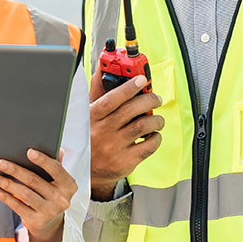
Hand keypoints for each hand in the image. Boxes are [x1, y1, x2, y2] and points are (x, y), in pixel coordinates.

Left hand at [0, 148, 76, 241]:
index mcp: (69, 186)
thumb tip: (58, 149)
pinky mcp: (37, 221)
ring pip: (25, 194)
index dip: (43, 160)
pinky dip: (5, 197)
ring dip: (7, 184)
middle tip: (0, 163)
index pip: (56, 170)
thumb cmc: (51, 194)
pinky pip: (18, 207)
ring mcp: (50, 212)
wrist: (50, 222)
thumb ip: (56, 165)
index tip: (29, 151)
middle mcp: (61, 199)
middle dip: (15, 170)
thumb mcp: (58, 181)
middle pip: (35, 181)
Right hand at [89, 75, 162, 199]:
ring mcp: (114, 147)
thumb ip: (97, 94)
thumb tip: (102, 70)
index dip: (128, 88)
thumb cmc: (89, 138)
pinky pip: (149, 146)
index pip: (111, 99)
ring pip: (143, 126)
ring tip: (157, 119)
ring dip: (156, 119)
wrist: (86, 171)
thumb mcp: (87, 116)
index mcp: (91, 118)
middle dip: (149, 100)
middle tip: (155, 98)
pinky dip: (156, 138)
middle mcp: (102, 132)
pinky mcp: (125, 161)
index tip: (141, 80)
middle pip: (130, 110)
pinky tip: (153, 136)